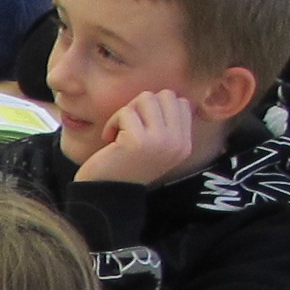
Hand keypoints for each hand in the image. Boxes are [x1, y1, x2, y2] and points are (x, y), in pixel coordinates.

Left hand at [75, 88, 202, 185]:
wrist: (105, 195)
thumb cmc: (124, 165)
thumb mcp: (155, 146)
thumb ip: (166, 123)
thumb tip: (170, 95)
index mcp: (184, 144)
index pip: (180, 102)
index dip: (156, 108)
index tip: (141, 127)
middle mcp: (177, 143)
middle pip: (166, 96)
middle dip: (142, 106)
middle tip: (129, 126)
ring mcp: (160, 141)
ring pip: (146, 98)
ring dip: (127, 112)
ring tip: (120, 132)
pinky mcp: (138, 141)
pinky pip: (126, 112)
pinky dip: (113, 122)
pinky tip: (109, 140)